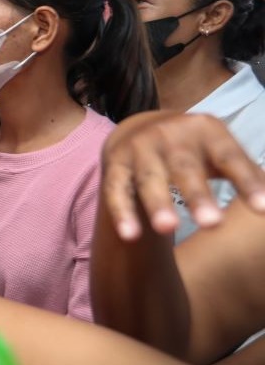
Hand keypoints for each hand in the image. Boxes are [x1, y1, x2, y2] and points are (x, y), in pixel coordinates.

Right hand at [101, 111, 264, 240]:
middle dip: (197, 195)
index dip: (246, 182)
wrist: (139, 128)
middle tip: (212, 225)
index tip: (263, 209)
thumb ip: (248, 176)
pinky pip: (117, 191)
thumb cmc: (194, 150)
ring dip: (157, 204)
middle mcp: (169, 135)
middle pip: (185, 168)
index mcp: (205, 130)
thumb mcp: (222, 153)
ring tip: (168, 229)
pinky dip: (122, 213)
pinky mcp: (114, 165)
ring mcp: (139, 148)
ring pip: (149, 179)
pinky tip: (130, 236)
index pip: (230, 157)